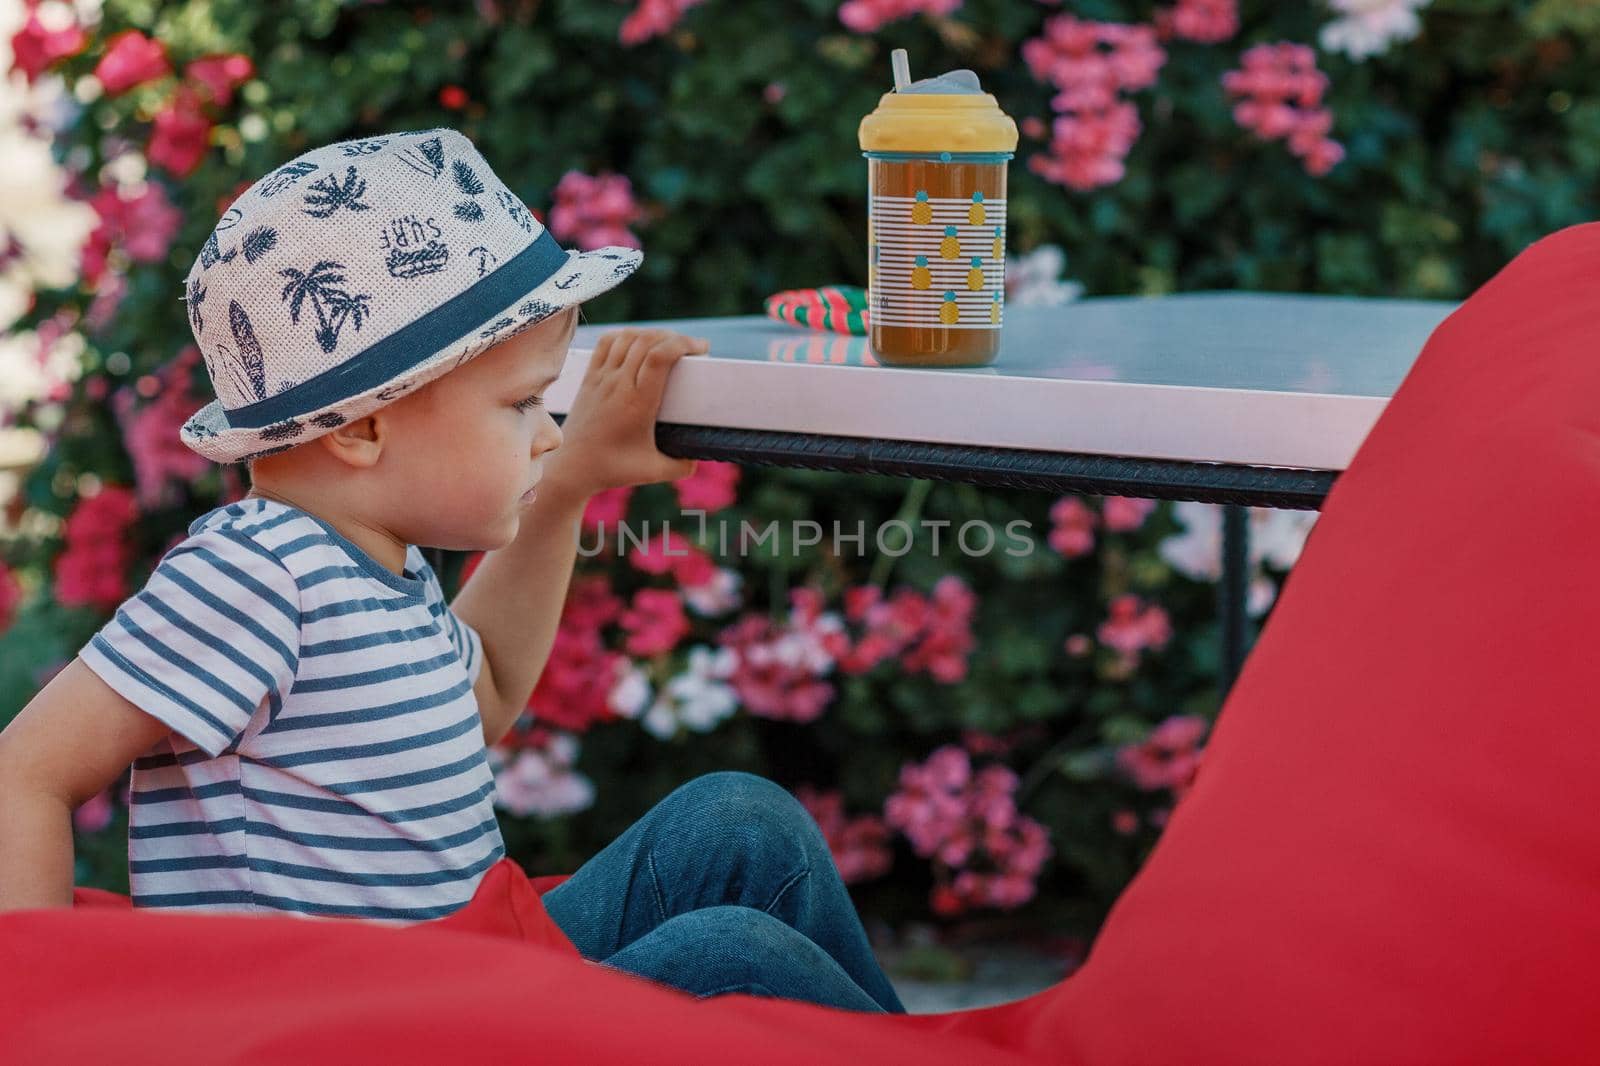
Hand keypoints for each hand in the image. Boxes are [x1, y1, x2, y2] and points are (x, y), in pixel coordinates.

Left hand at [541, 328, 709, 500]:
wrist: (571, 467)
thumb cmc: (613, 469)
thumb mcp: (655, 472)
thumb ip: (682, 466)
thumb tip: (699, 456)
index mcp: (638, 403)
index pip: (659, 357)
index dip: (682, 344)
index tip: (701, 349)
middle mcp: (618, 384)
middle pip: (647, 341)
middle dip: (674, 336)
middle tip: (691, 347)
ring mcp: (601, 378)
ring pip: (627, 337)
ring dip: (652, 334)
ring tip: (668, 343)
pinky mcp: (589, 378)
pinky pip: (607, 343)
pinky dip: (626, 335)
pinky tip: (638, 341)